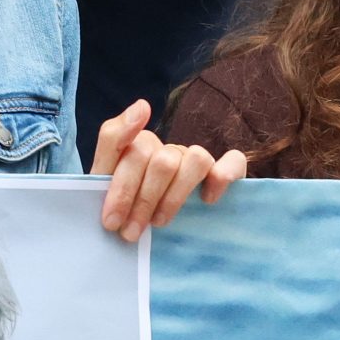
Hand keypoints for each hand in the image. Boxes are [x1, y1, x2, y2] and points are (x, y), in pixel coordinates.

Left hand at [91, 99, 246, 240]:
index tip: (111, 220)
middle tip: (130, 233)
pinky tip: (207, 200)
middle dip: (143, 200)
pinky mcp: (226, 171)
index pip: (133, 148)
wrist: (156, 235)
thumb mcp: (105, 187)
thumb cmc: (131, 211)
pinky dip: (222, 178)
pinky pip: (234, 161)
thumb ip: (113, 142)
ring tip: (160, 224)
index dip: (121, 186)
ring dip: (175, 196)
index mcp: (139, 146)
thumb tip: (143, 104)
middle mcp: (170, 149)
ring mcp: (197, 159)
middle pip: (161, 160)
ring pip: (196, 160)